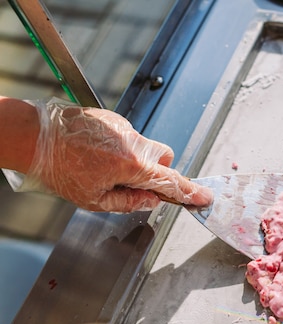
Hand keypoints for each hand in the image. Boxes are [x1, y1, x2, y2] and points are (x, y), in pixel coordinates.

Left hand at [21, 98, 211, 211]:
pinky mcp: (114, 118)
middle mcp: (134, 143)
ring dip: (136, 160)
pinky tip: (97, 153)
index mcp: (132, 166)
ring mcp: (125, 127)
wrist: (35, 137)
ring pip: (146, 147)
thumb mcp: (94, 200)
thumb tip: (150, 202)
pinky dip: (121, 148)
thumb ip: (129, 203)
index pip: (170, 181)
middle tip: (134, 183)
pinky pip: (130, 136)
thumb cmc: (60, 169)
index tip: (204, 197)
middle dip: (157, 171)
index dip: (190, 192)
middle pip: (164, 158)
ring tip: (104, 167)